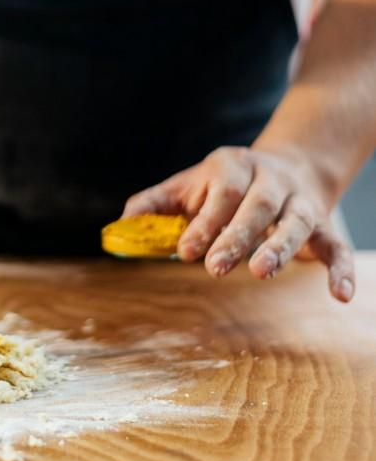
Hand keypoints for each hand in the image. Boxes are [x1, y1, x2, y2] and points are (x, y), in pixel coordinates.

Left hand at [123, 146, 355, 301]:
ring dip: (280, 247)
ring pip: (295, 222)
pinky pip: (336, 246)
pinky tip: (340, 294)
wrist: (286, 166)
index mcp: (232, 166)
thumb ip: (153, 204)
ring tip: (261, 273)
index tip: (186, 250)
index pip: (221, 194)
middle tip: (215, 268)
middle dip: (236, 237)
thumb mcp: (188, 185)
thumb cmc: (223, 185)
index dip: (204, 222)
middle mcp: (270, 180)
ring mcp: (300, 202)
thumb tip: (119, 226)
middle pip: (256, 207)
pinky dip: (341, 268)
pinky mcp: (324, 225)